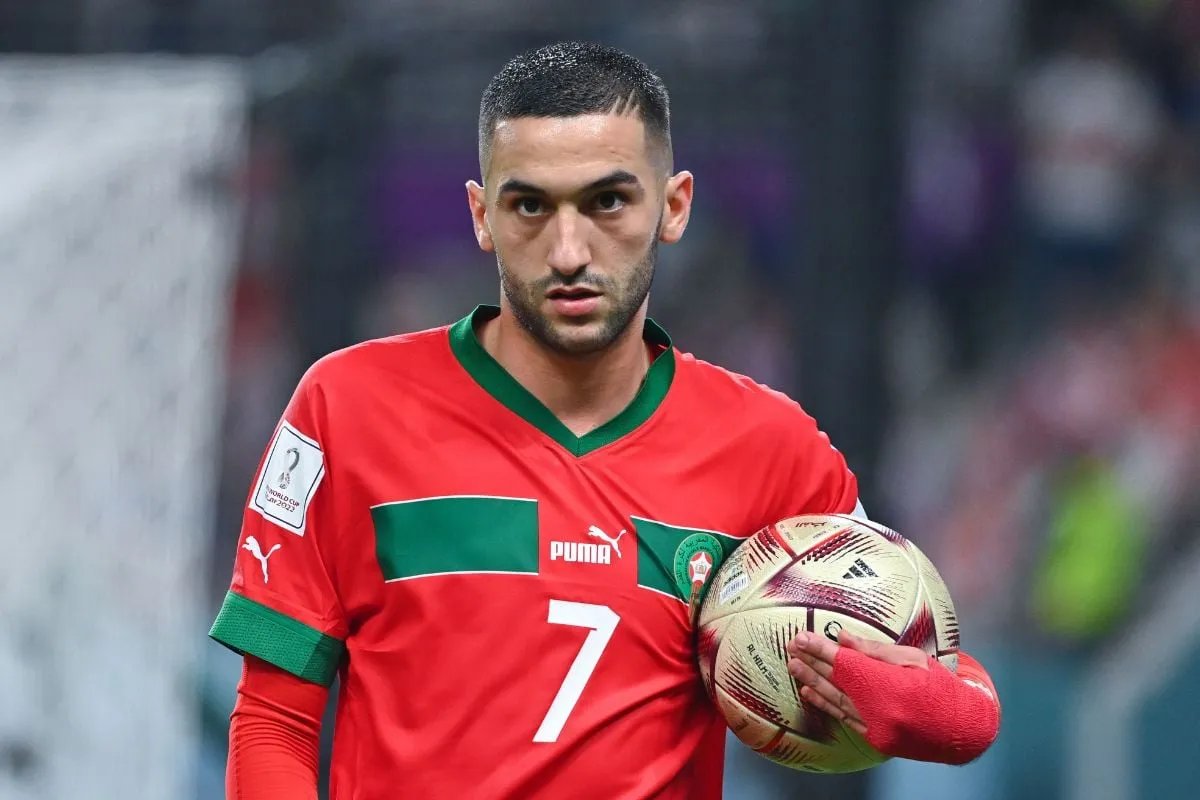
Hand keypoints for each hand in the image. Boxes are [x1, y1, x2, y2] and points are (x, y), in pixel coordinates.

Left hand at [785, 629, 927, 736]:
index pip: (846, 664)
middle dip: (811, 663)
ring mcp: (876, 727)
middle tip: (791, 648)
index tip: (801, 637)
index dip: (821, 649)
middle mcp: (879, 710)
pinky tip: (811, 692)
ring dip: (812, 682)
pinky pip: (844, 717)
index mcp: (889, 687)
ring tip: (794, 667)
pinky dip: (826, 704)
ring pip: (836, 701)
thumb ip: (874, 651)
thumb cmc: (941, 686)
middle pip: (836, 682)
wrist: (962, 728)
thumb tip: (842, 639)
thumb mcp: (912, 660)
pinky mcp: (875, 738)